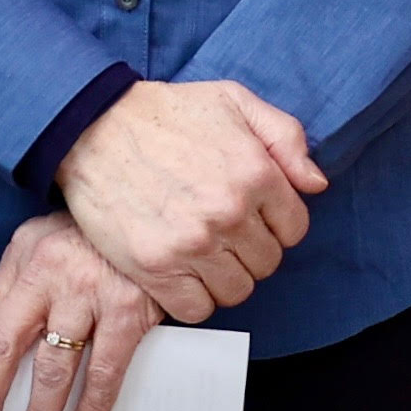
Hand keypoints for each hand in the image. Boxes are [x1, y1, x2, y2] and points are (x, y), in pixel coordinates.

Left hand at [0, 213, 170, 410]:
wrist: (145, 205)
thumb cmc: (81, 231)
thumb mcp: (34, 241)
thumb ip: (8, 285)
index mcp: (30, 267)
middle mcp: (60, 282)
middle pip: (27, 359)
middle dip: (8, 408)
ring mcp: (96, 296)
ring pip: (64, 369)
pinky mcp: (132, 309)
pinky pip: (109, 368)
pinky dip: (95, 405)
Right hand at [54, 79, 325, 310]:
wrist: (93, 126)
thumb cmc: (166, 112)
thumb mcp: (234, 100)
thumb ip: (285, 137)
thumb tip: (316, 184)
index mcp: (255, 172)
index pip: (294, 229)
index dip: (275, 224)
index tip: (250, 216)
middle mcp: (229, 212)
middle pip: (267, 264)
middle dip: (249, 250)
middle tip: (221, 232)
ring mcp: (193, 243)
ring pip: (236, 291)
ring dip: (223, 276)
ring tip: (201, 252)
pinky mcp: (156, 267)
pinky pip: (197, 309)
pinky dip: (192, 297)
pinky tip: (180, 271)